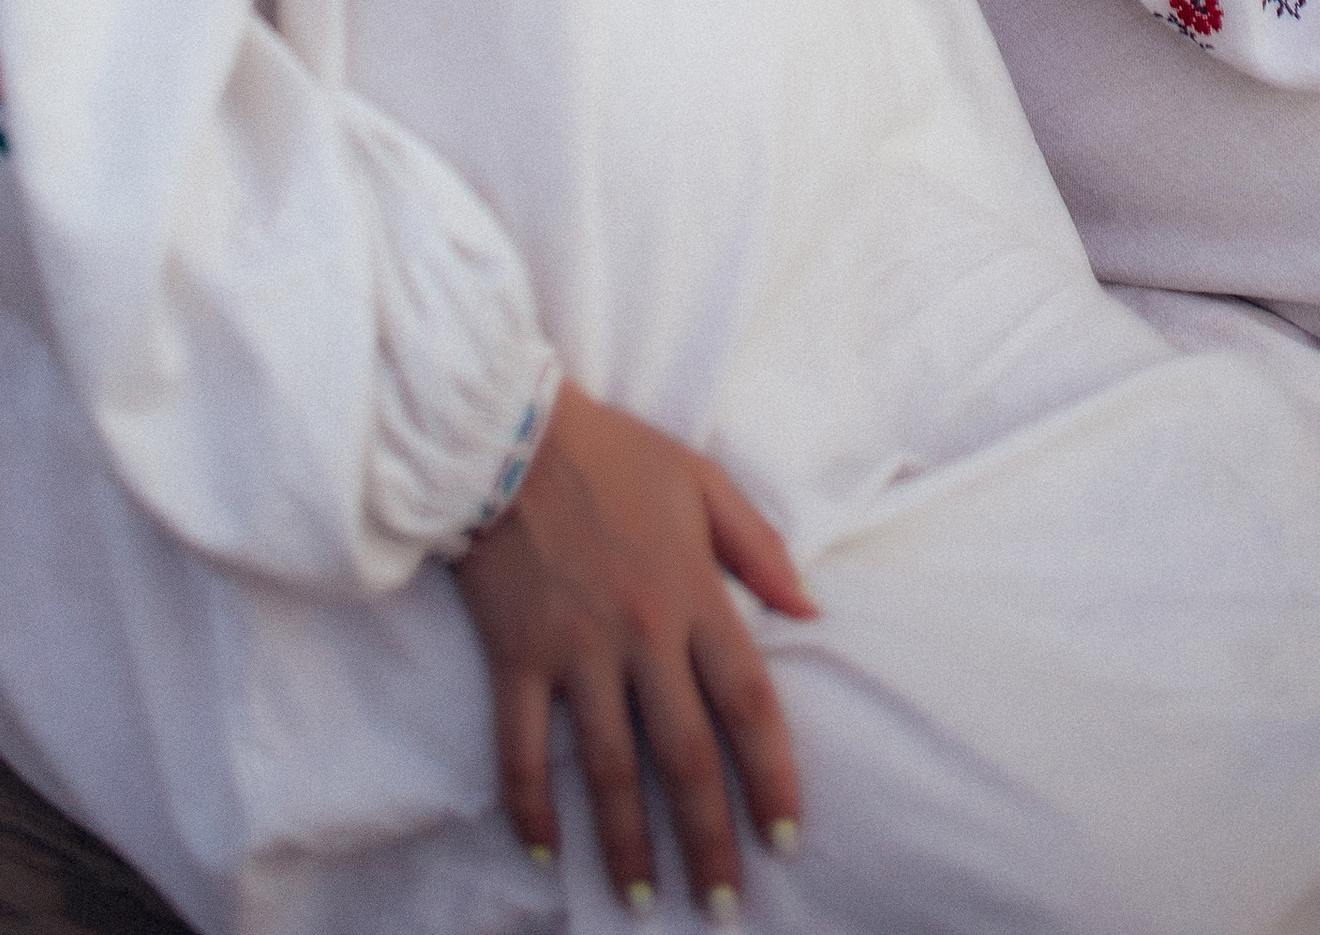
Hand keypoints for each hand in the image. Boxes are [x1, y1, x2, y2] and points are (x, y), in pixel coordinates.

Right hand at [454, 384, 815, 911]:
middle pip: (684, 756)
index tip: (785, 837)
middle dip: (708, 840)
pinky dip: (531, 808)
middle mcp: (639, 633)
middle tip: (723, 905)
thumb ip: (760, 548)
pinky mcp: (514, 656)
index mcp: (692, 593)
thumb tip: (812, 610)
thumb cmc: (612, 452)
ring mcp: (573, 650)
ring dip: (627, 844)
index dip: (772, 777)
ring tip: (642, 900)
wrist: (506, 431)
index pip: (747, 703)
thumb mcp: (702, 480)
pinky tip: (547, 854)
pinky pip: (520, 750)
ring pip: (607, 770)